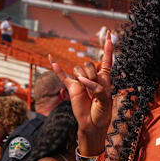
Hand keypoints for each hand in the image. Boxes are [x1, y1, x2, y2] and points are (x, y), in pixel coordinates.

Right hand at [52, 32, 112, 152]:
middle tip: (94, 88)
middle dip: (91, 75)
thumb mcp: (106, 100)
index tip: (108, 35)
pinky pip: (62, 75)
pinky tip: (51, 58)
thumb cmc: (102, 113)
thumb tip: (82, 81)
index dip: (108, 48)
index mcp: (104, 78)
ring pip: (78, 69)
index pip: (106, 60)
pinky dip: (56, 67)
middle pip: (89, 64)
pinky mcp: (71, 88)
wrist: (92, 125)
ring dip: (82, 78)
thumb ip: (97, 88)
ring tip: (86, 92)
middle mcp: (92, 77)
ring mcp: (80, 82)